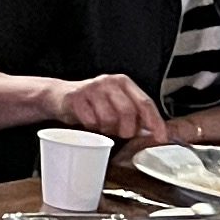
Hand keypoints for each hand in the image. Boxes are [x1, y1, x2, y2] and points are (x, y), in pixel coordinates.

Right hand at [49, 73, 165, 146]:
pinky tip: (89, 122)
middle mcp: (109, 82)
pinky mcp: (76, 97)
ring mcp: (91, 88)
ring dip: (107, 129)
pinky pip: (90, 121)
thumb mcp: (116, 104)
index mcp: (123, 82)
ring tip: (102, 126)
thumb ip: (136, 116)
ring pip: (108, 118)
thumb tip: (156, 132)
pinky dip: (92, 128)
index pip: (145, 102)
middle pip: (128, 112)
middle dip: (127, 129)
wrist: (59, 96)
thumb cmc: (92, 103)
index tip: (161, 137)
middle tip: (120, 133)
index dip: (155, 122)